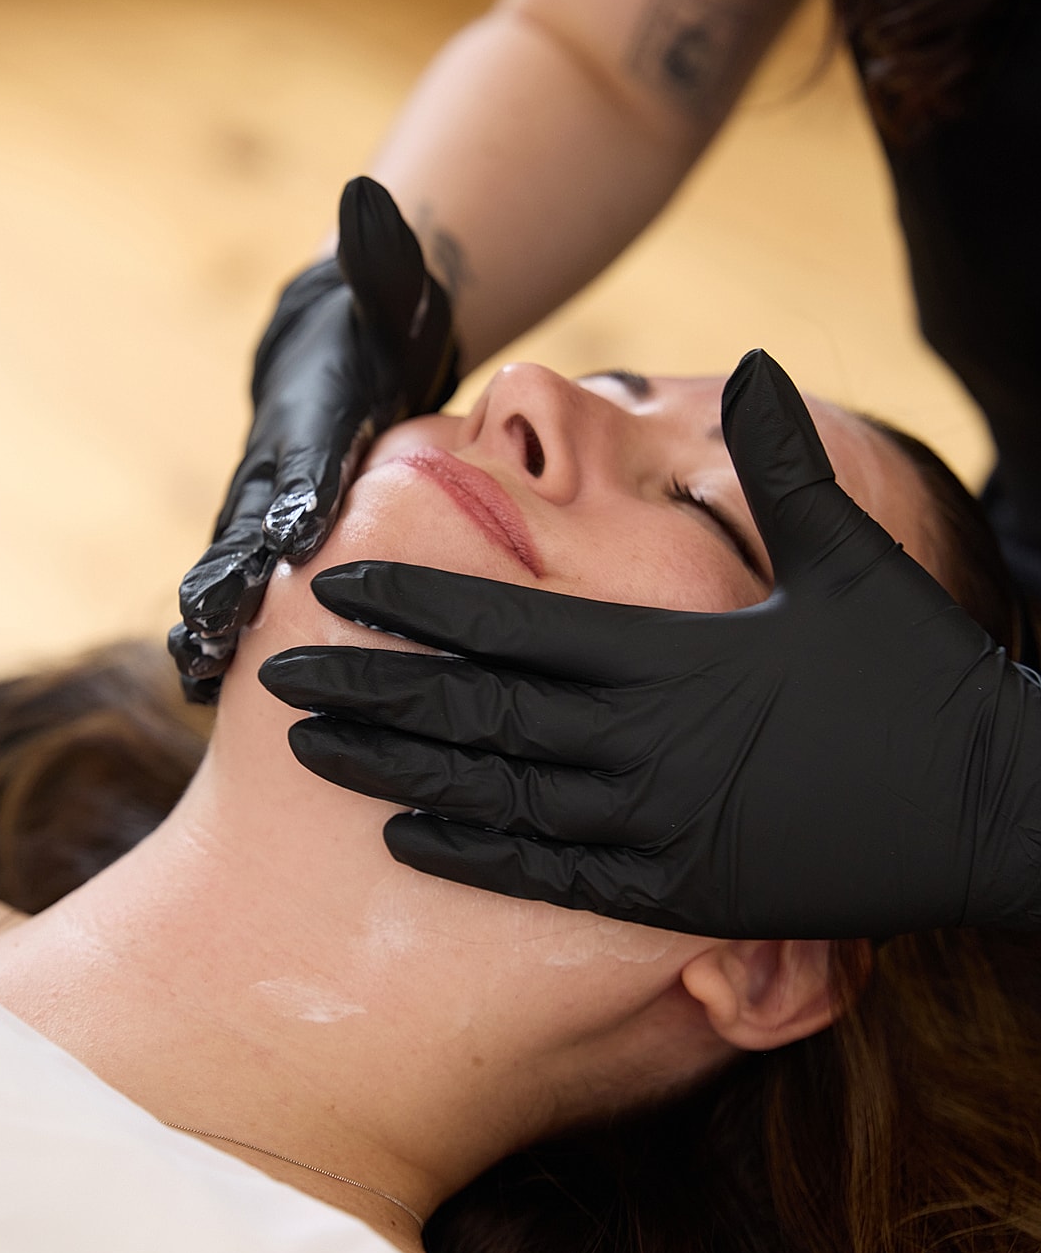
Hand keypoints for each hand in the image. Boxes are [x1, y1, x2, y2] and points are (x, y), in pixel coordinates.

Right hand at [169, 177, 457, 701]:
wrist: (326, 361)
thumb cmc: (371, 331)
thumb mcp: (388, 293)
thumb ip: (382, 257)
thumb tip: (371, 195)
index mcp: (310, 421)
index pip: (301, 456)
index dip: (297, 491)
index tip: (295, 529)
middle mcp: (272, 472)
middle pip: (244, 529)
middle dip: (227, 582)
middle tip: (213, 637)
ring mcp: (261, 513)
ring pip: (230, 574)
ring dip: (212, 627)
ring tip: (200, 687)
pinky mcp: (267, 545)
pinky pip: (245, 597)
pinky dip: (228, 642)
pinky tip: (214, 698)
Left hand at [259, 351, 1040, 938]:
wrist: (993, 814)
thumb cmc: (915, 680)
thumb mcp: (849, 562)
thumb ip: (783, 466)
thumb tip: (759, 360)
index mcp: (670, 653)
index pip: (512, 619)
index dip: (417, 599)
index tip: (339, 584)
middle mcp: (645, 740)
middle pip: (477, 711)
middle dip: (373, 690)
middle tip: (283, 679)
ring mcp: (657, 824)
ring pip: (497, 793)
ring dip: (398, 771)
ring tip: (317, 753)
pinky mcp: (679, 892)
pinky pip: (553, 873)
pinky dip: (475, 853)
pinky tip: (408, 838)